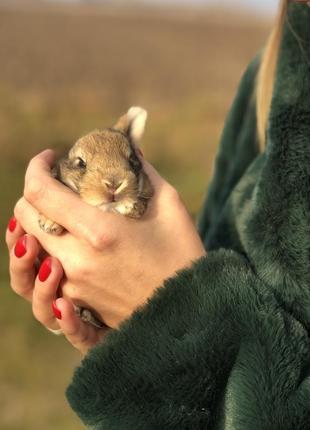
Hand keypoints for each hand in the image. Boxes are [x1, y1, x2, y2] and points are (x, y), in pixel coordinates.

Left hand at [11, 150, 205, 351]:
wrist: (187, 312)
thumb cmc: (183, 256)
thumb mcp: (170, 206)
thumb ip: (143, 172)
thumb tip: (127, 146)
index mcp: (99, 231)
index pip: (40, 192)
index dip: (36, 168)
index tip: (50, 158)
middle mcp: (77, 259)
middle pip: (24, 218)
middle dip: (32, 194)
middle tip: (55, 185)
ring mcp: (73, 283)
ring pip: (29, 246)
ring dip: (36, 223)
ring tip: (59, 213)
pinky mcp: (76, 300)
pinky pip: (42, 270)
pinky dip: (46, 250)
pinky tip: (67, 242)